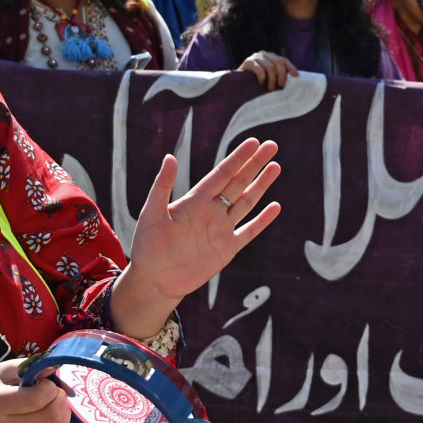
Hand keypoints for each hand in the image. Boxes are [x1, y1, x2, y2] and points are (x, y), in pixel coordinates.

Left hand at [107, 138, 282, 333]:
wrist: (154, 280)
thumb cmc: (147, 247)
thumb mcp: (150, 214)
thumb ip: (162, 187)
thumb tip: (170, 157)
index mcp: (195, 200)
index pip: (221, 174)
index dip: (238, 158)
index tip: (253, 142)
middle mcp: (211, 211)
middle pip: (238, 182)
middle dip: (254, 164)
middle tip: (271, 145)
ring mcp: (221, 230)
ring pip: (246, 202)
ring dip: (261, 185)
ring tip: (275, 167)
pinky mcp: (227, 249)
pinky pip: (249, 231)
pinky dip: (262, 220)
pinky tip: (275, 207)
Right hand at [239, 50, 300, 88]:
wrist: (237, 81)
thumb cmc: (255, 80)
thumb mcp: (269, 76)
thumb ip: (277, 74)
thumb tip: (293, 80)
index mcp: (271, 56)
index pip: (284, 60)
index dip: (291, 67)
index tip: (296, 76)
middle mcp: (265, 54)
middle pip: (279, 62)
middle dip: (282, 75)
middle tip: (281, 86)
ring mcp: (256, 56)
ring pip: (270, 67)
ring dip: (272, 79)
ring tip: (271, 89)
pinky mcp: (248, 61)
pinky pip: (259, 69)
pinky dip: (262, 77)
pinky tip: (261, 83)